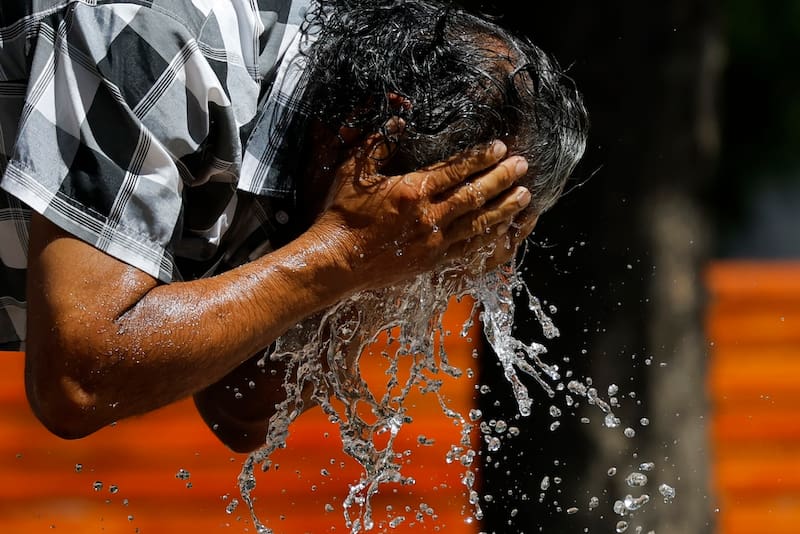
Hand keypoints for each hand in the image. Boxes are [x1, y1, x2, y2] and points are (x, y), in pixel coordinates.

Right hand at [309, 123, 533, 290]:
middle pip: (475, 195)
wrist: (335, 262)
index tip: (500, 147)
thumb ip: (379, 142)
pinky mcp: (433, 262)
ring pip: (479, 223)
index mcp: (412, 191)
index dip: (481, 157)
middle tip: (523, 166)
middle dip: (502, 178)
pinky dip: (490, 239)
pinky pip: (470, 250)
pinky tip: (505, 230)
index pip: (456, 170)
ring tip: (525, 196)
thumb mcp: (353, 170)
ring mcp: (434, 242)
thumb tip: (401, 118)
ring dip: (505, 208)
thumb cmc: (341, 214)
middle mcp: (428, 217)